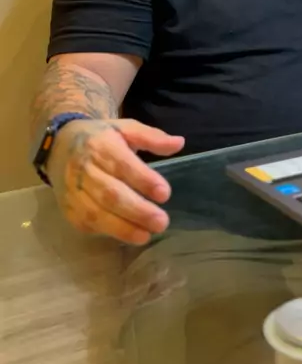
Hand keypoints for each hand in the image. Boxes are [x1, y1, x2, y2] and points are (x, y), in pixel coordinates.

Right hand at [47, 118, 184, 245]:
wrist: (59, 145)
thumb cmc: (101, 138)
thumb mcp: (126, 129)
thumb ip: (152, 137)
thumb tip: (179, 143)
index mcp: (100, 144)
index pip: (122, 164)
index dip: (143, 180)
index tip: (165, 193)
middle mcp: (83, 168)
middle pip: (110, 194)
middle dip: (137, 210)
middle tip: (161, 222)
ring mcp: (73, 190)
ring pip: (96, 213)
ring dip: (123, 228)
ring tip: (147, 235)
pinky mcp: (68, 208)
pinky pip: (87, 223)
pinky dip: (108, 232)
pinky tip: (128, 235)